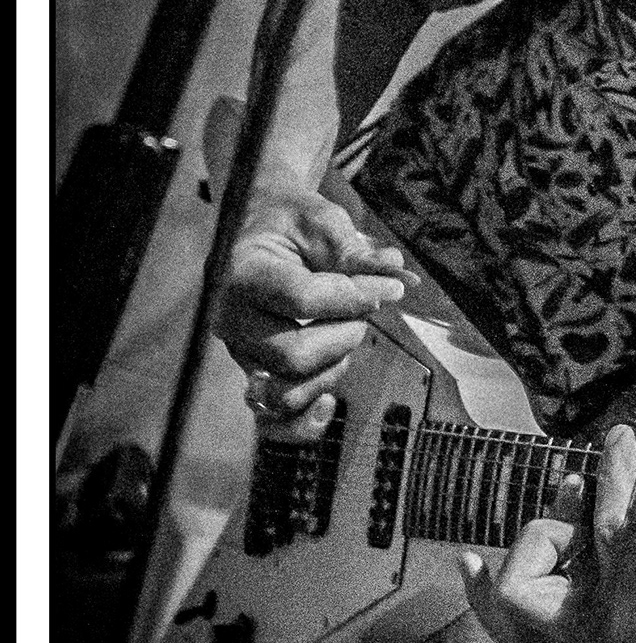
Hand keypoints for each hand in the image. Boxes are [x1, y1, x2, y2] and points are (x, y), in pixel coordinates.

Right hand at [213, 184, 413, 441]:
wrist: (262, 231)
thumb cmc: (294, 224)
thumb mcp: (325, 221)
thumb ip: (356, 251)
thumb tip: (395, 275)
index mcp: (244, 272)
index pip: (303, 298)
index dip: (356, 297)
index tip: (391, 288)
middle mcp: (233, 318)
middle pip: (292, 355)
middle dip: (344, 336)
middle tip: (364, 313)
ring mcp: (242, 351)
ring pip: (287, 390)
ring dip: (333, 368)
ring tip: (346, 334)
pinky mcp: (256, 373)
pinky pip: (274, 417)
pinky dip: (304, 421)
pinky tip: (330, 403)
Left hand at [459, 424, 635, 642]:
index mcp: (633, 616)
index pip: (611, 531)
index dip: (615, 476)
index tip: (618, 437)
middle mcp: (586, 639)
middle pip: (533, 567)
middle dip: (559, 521)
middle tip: (588, 491)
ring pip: (509, 594)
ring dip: (536, 549)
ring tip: (569, 520)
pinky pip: (504, 628)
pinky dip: (486, 593)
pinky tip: (472, 562)